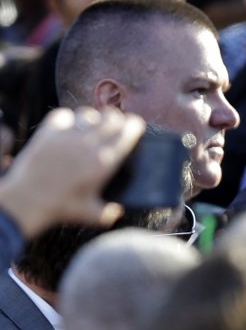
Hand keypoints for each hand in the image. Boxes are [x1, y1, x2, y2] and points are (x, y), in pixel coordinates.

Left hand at [0, 107, 144, 237]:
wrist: (26, 202)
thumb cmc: (60, 209)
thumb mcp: (90, 215)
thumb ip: (109, 213)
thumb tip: (118, 211)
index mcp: (105, 162)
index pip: (128, 132)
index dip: (135, 125)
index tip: (135, 125)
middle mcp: (90, 145)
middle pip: (112, 117)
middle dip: (116, 118)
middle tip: (114, 123)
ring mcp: (69, 137)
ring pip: (89, 114)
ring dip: (93, 118)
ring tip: (91, 126)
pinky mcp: (49, 133)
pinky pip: (64, 115)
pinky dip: (68, 119)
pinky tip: (68, 128)